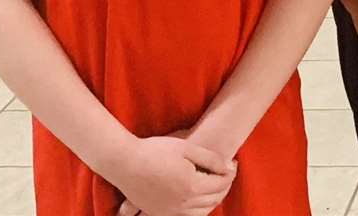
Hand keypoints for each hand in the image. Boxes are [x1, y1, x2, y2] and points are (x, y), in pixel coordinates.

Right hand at [110, 136, 235, 215]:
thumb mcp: (187, 148)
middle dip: (224, 186)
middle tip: (227, 173)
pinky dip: (197, 209)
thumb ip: (211, 159)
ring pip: (201, 211)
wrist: (124, 162)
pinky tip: (198, 197)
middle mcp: (182, 203)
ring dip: (213, 199)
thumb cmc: (155, 151)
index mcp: (191, 185)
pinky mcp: (159, 213)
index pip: (221, 184)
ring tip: (216, 184)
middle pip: (214, 199)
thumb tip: (228, 167)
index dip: (230, 173)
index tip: (233, 163)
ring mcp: (169, 211)